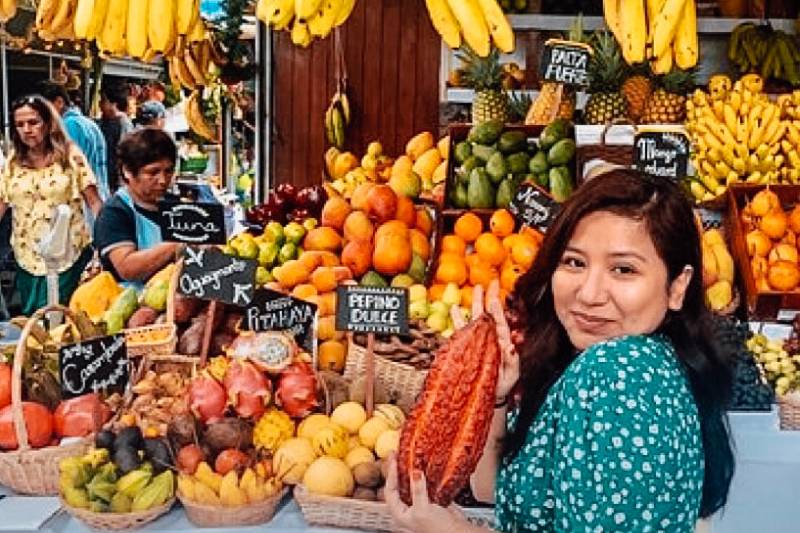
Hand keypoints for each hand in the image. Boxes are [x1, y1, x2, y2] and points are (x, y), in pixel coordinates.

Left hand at [384, 454, 471, 532]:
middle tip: (397, 454)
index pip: (390, 490)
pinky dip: (424, 475)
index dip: (390, 474)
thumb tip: (415, 472)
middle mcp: (408, 508)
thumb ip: (418, 490)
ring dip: (411, 470)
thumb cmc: (438, 530)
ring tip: (410, 456)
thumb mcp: (423, 509)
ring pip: (411, 483)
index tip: (393, 459)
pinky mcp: (431, 499)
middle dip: (398, 469)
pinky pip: (424, 484)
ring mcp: (419, 503)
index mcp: (400, 513)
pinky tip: (425, 465)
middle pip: (399, 485)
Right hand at [451, 279, 518, 400]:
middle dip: (489, 298)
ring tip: (475, 289)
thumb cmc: (502, 384)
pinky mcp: (467, 346)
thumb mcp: (511, 374)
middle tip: (490, 283)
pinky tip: (455, 308)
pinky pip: (461, 331)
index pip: (500, 322)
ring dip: (475, 304)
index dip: (497, 310)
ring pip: (476, 319)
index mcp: (502, 342)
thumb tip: (510, 346)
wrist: (488, 395)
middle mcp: (490, 338)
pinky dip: (458, 320)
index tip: (494, 297)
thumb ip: (512, 361)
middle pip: (489, 315)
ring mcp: (478, 341)